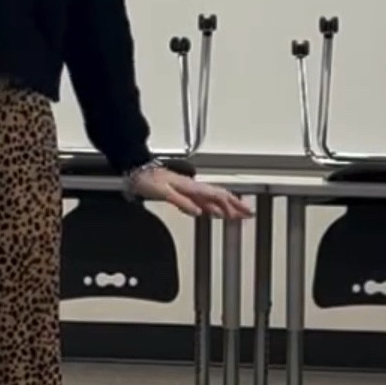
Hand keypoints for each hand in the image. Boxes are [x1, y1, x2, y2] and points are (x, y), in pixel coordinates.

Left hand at [129, 164, 252, 220]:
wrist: (137, 170)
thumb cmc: (148, 179)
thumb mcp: (164, 193)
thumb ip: (182, 202)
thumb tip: (199, 211)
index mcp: (191, 186)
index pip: (217, 196)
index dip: (231, 205)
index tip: (243, 213)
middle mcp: (192, 186)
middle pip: (220, 195)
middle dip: (235, 204)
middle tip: (248, 213)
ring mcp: (188, 189)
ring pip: (213, 197)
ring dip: (227, 205)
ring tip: (237, 213)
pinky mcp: (182, 191)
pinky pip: (203, 199)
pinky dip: (213, 205)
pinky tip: (214, 211)